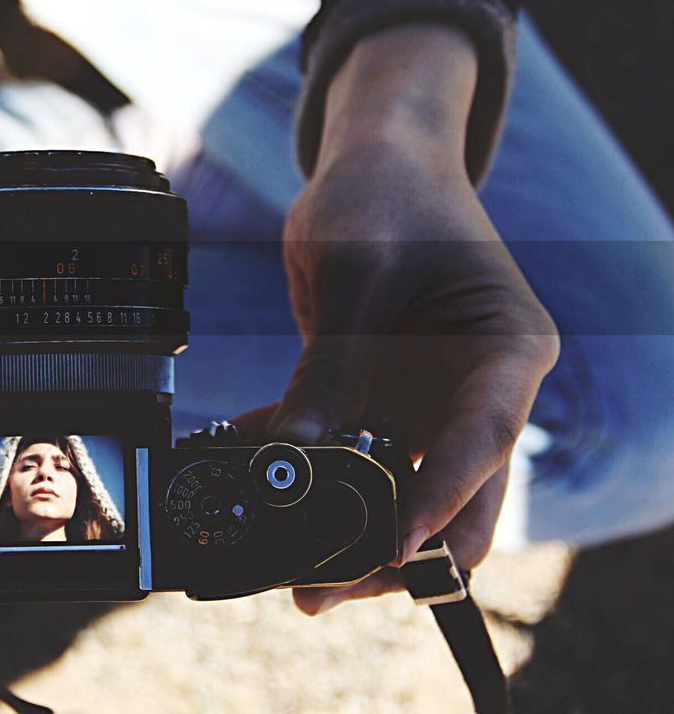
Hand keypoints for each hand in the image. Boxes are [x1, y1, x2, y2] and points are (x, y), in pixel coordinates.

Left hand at [233, 24, 559, 613]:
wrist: (374, 164)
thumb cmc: (386, 197)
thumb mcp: (358, 276)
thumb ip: (333, 367)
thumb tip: (296, 453)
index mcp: (505, 352)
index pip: (481, 443)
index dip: (439, 501)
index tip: (393, 547)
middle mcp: (477, 391)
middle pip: (449, 496)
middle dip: (391, 552)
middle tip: (323, 588)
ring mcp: (428, 401)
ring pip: (394, 491)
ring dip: (342, 527)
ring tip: (281, 564)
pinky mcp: (380, 400)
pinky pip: (341, 452)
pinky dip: (300, 468)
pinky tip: (245, 476)